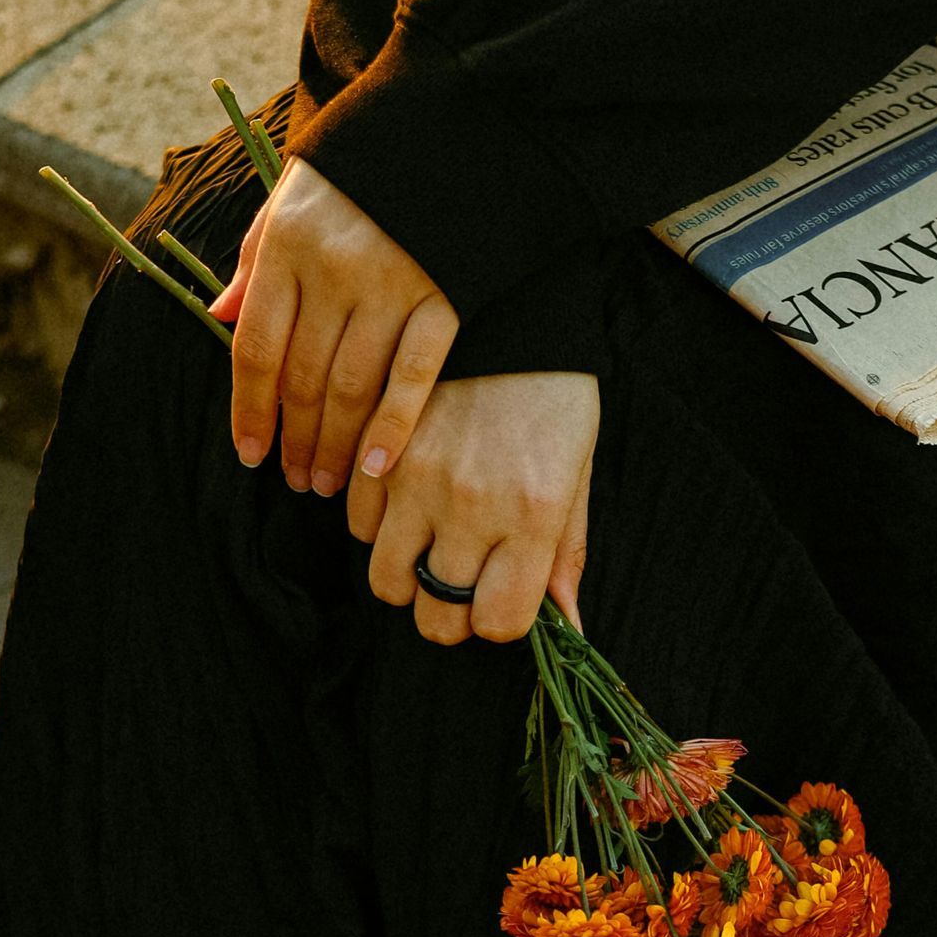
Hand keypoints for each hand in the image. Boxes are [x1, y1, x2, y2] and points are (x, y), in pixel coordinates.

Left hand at [211, 161, 457, 494]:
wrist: (453, 121)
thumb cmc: (361, 167)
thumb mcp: (291, 195)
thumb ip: (256, 258)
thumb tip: (219, 317)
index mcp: (287, 245)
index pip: (256, 349)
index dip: (249, 411)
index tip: (250, 455)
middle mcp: (333, 269)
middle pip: (302, 378)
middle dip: (295, 440)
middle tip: (294, 481)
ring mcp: (393, 285)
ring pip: (352, 388)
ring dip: (335, 446)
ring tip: (326, 484)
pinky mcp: (446, 296)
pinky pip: (414, 378)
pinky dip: (393, 429)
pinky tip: (376, 468)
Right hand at [348, 370, 597, 643]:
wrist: (508, 311)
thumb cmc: (555, 397)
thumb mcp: (578, 472)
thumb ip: (568, 552)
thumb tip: (568, 625)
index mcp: (532, 516)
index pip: (499, 622)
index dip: (499, 620)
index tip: (503, 597)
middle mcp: (471, 507)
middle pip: (436, 618)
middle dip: (450, 613)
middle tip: (463, 583)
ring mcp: (417, 481)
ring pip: (387, 582)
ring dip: (409, 578)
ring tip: (432, 547)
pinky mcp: (378, 451)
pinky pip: (358, 527)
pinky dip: (380, 530)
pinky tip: (407, 506)